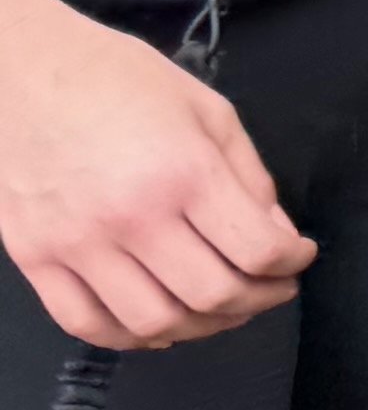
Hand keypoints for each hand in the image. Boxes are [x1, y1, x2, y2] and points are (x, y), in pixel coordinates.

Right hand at [1, 7, 312, 349]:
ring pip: (153, 323)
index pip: (258, 249)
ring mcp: (76, 244)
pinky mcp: (35, 258)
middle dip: (258, 300)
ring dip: (201, 327)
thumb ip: (249, 177)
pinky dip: (130, 337)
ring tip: (221, 308)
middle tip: (271, 287)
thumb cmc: (116, 80)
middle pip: (211, 295)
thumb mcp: (207, 110)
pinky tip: (159, 322)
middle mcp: (130, 216)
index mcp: (182, 172)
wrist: (19, 72)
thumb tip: (278, 234)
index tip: (298, 255)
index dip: (292, 261)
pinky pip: (87, 324)